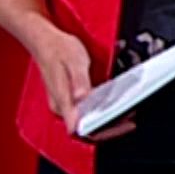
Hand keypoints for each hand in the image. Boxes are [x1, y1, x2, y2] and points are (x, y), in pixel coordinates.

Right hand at [28, 27, 134, 141]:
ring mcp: (65, 104)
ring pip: (86, 122)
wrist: (45, 41)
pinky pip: (85, 113)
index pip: (81, 128)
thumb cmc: (58, 49)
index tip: (121, 125)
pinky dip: (101, 113)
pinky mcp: (69, 100)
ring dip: (107, 122)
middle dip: (110, 128)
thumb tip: (82, 97)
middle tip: (129, 121)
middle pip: (86, 129)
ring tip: (126, 116)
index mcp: (62, 101)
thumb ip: (79, 80)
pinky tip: (113, 107)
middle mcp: (61, 107)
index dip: (103, 132)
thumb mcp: (74, 61)